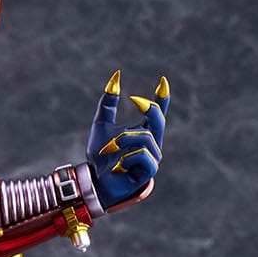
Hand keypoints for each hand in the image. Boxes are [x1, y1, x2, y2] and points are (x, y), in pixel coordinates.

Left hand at [85, 73, 168, 208]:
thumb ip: (108, 103)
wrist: (94, 179)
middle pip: (159, 120)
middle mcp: (152, 144)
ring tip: (110, 148)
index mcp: (143, 131)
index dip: (162, 98)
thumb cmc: (100, 155)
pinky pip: (142, 155)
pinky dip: (127, 157)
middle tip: (137, 100)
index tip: (163, 82)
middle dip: (151, 108)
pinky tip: (119, 165)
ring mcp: (152, 158)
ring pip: (145, 138)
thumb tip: (116, 77)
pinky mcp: (149, 171)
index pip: (157, 113)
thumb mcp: (101, 124)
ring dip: (124, 140)